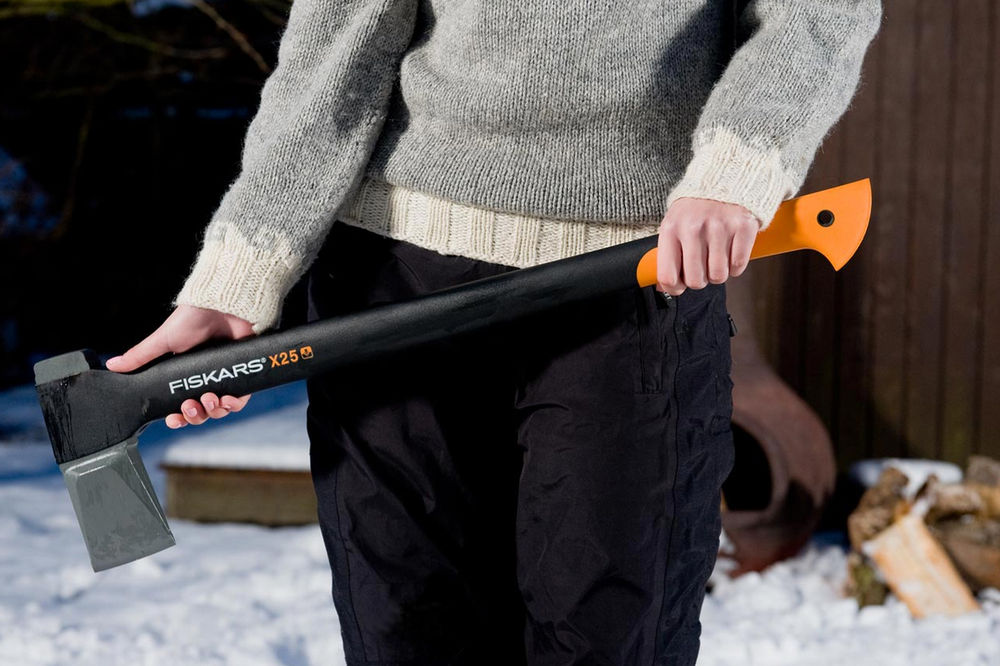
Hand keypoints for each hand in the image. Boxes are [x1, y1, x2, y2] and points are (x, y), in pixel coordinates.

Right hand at [106, 305, 255, 428]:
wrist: (222, 305)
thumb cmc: (193, 319)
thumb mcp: (163, 340)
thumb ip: (140, 356)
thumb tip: (112, 366)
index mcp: (185, 375)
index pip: (181, 404)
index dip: (178, 417)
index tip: (173, 419)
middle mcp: (205, 379)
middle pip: (202, 411)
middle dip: (195, 415)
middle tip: (189, 407)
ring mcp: (225, 377)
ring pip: (221, 409)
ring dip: (213, 411)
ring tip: (208, 400)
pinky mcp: (244, 373)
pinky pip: (241, 400)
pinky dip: (234, 405)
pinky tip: (226, 400)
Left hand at [656, 197, 759, 295]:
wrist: (724, 176)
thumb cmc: (695, 208)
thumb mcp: (673, 224)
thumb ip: (667, 254)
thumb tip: (663, 287)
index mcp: (671, 229)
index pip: (668, 276)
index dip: (675, 288)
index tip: (680, 285)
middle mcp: (693, 228)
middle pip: (696, 281)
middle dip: (700, 280)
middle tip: (702, 267)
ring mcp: (719, 227)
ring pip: (719, 276)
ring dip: (719, 273)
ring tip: (717, 257)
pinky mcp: (743, 226)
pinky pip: (738, 265)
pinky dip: (736, 265)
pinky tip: (731, 251)